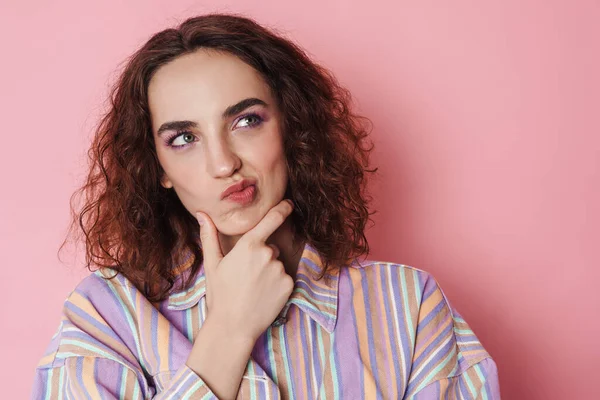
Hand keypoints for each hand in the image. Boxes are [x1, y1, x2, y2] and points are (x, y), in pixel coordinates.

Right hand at [195, 199, 294, 342]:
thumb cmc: (220, 295)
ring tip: (253, 288)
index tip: (289, 203)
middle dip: (262, 257)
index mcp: (250, 245)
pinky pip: (285, 279)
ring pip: (277, 264)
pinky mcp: (289, 285)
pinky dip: (277, 285)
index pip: (272, 219)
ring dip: (269, 272)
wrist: (233, 327)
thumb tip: (201, 214)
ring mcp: (280, 270)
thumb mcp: (213, 264)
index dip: (283, 209)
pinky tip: (263, 296)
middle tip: (246, 276)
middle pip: (270, 248)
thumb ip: (210, 236)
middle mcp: (268, 254)